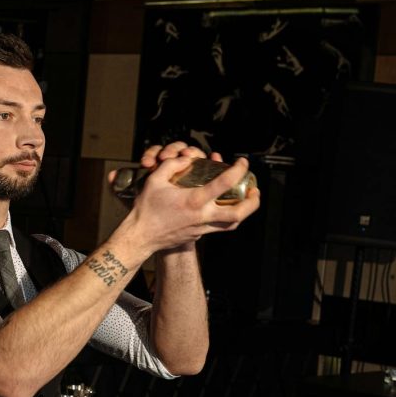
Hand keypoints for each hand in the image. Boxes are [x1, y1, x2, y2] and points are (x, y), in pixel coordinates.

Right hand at [114, 143, 259, 252]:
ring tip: (246, 202)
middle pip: (238, 213)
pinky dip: (225, 218)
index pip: (225, 182)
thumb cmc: (146, 209)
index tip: (242, 162)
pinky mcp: (197, 235)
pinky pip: (217, 227)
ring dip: (243, 213)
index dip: (238, 170)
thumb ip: (172, 165)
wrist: (140, 237)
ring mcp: (201, 228)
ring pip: (231, 224)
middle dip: (252, 202)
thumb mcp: (155, 180)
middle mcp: (202, 216)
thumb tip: (187, 159)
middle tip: (255, 191)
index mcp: (194, 200)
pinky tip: (222, 209)